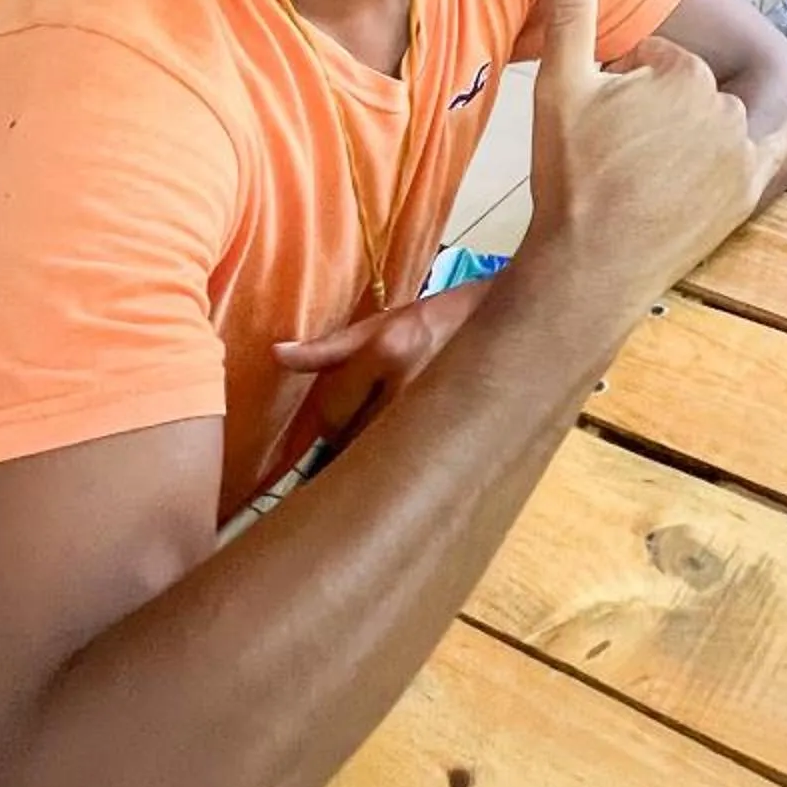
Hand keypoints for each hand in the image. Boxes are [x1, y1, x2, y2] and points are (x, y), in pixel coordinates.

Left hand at [274, 275, 489, 442]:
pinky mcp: (451, 435)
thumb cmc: (441, 320)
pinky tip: (410, 447)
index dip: (333, 412)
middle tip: (369, 419)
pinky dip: (399, 462)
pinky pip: (405, 465)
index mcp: (388, 350)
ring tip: (391, 429)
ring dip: (374, 450)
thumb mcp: (384, 323)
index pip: (332, 410)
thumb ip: (329, 346)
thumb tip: (277, 354)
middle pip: (350, 441)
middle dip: (351, 436)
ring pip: (376, 457)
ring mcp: (430, 415)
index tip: (348, 403)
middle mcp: (407, 387)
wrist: (509, 327)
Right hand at [520, 0, 786, 329]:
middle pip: (684, 90)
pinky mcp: (747, 190)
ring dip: (689, 130)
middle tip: (615, 151)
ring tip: (643, 170)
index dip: (620, 85)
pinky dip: (785, 134)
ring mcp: (740, 150)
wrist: (594, 264)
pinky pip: (775, 149)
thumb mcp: (560, 85)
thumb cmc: (573, 175)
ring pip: (712, 120)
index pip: (652, 60)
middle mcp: (723, 105)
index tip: (599, 121)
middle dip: (654, 108)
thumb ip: (569, 11)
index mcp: (682, 72)